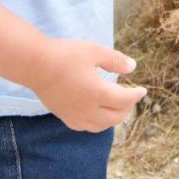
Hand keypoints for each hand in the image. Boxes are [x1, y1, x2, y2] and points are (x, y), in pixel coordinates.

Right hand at [28, 38, 147, 131]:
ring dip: (113, 118)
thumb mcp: (94, 51)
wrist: (35, 65)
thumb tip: (133, 67)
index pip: (125, 100)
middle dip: (127, 108)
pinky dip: (98, 123)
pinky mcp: (65, 116)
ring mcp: (75, 115)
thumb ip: (115, 61)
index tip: (142, 90)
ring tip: (117, 107)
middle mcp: (88, 109)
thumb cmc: (65, 55)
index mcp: (98, 93)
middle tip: (130, 97)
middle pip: (115, 117)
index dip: (136, 95)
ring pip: (102, 126)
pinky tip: (97, 114)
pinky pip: (86, 127)